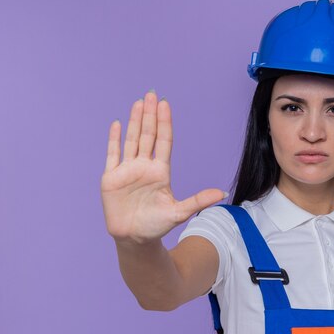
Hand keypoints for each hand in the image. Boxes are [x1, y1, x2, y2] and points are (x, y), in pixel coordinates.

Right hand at [101, 90, 226, 244]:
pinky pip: (112, 154)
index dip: (164, 123)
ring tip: (138, 103)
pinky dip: (114, 139)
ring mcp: (127, 170)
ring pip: (131, 140)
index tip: (165, 105)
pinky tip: (117, 124)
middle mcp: (144, 166)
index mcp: (160, 171)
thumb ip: (198, 200)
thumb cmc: (157, 225)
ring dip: (134, 121)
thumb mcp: (179, 212)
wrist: (135, 239)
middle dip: (149, 115)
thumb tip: (222, 193)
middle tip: (152, 94)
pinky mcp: (111, 178)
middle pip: (147, 135)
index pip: (163, 141)